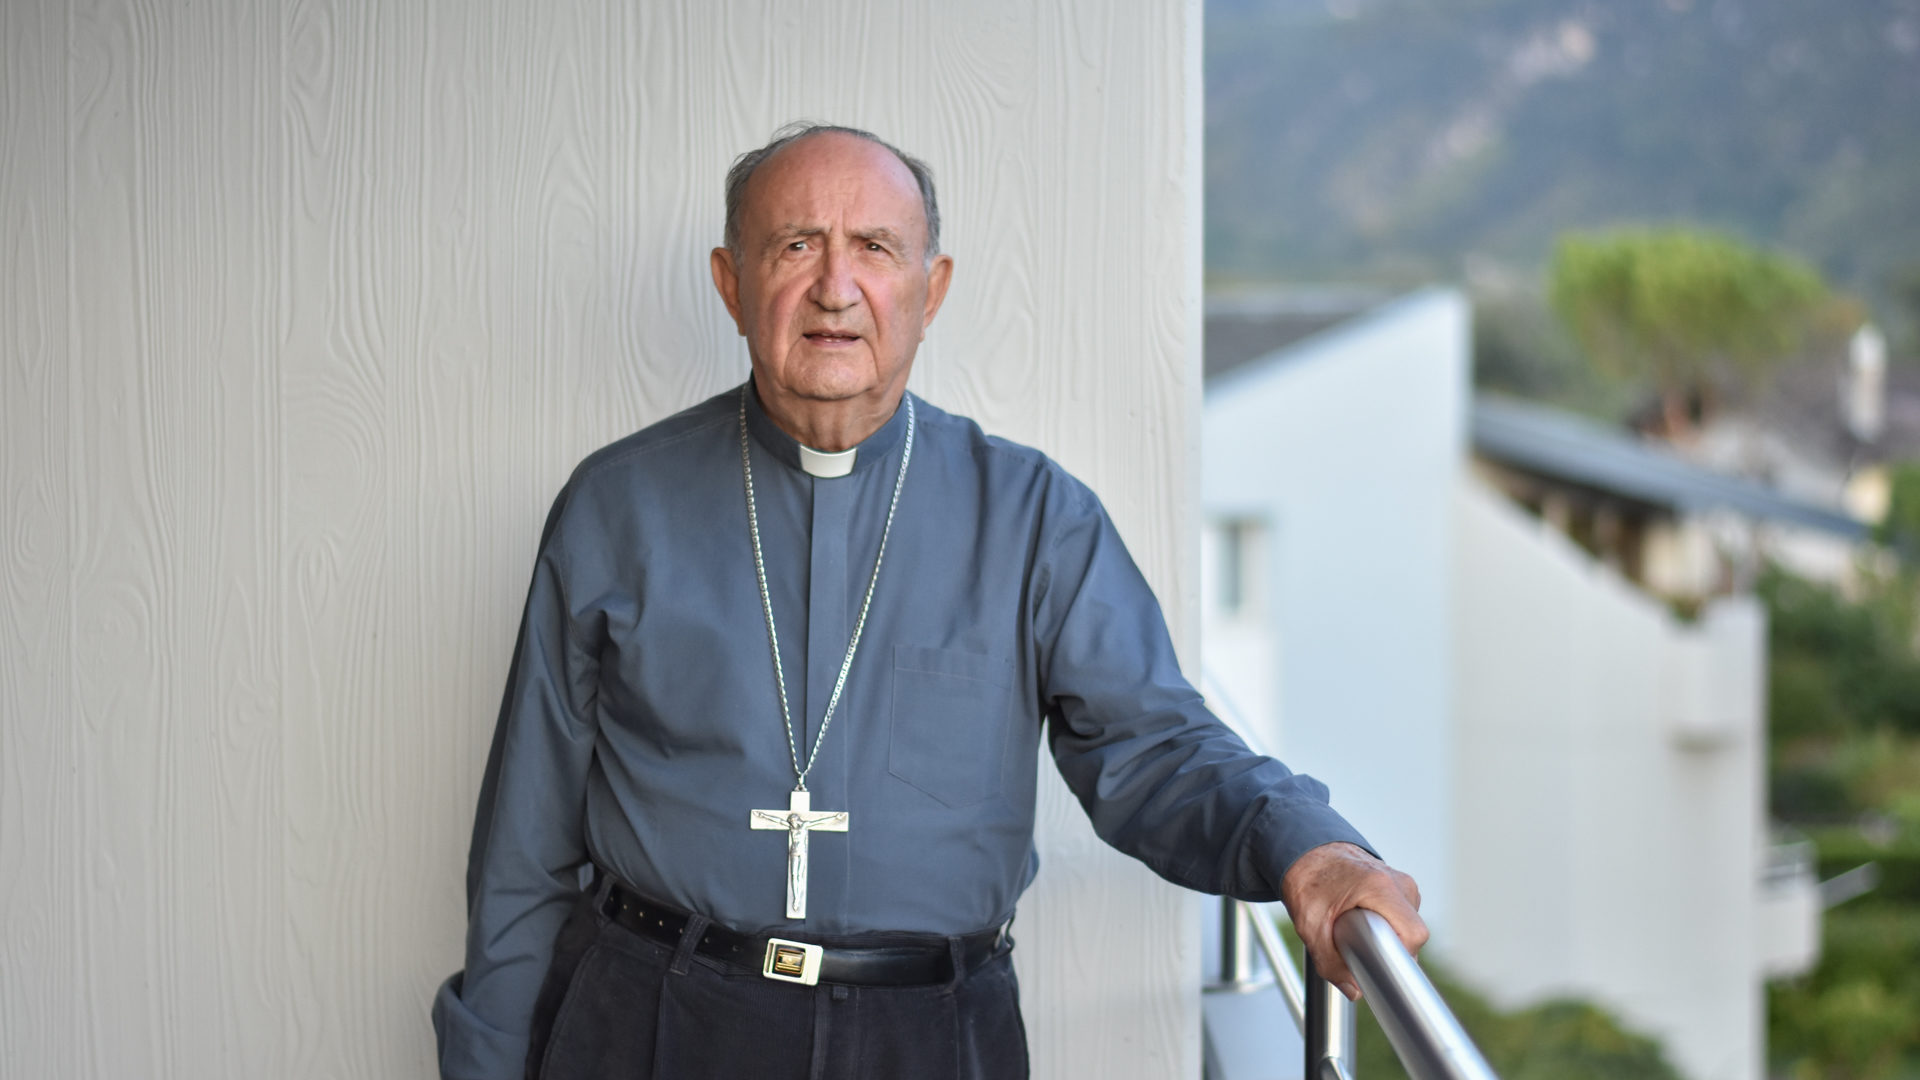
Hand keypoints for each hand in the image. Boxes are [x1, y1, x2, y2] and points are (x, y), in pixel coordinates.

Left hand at [1278, 841, 1425, 1000]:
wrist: (1308, 853)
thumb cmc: (1308, 880)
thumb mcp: (1310, 926)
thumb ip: (1330, 962)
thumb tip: (1353, 990)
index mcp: (1379, 887)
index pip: (1413, 934)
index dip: (1398, 957)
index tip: (1380, 966)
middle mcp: (1397, 882)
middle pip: (1414, 933)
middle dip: (1390, 950)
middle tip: (1362, 951)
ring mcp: (1402, 882)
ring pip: (1410, 926)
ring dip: (1389, 938)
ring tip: (1360, 933)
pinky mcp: (1399, 887)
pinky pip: (1404, 917)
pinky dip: (1388, 926)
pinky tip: (1367, 925)